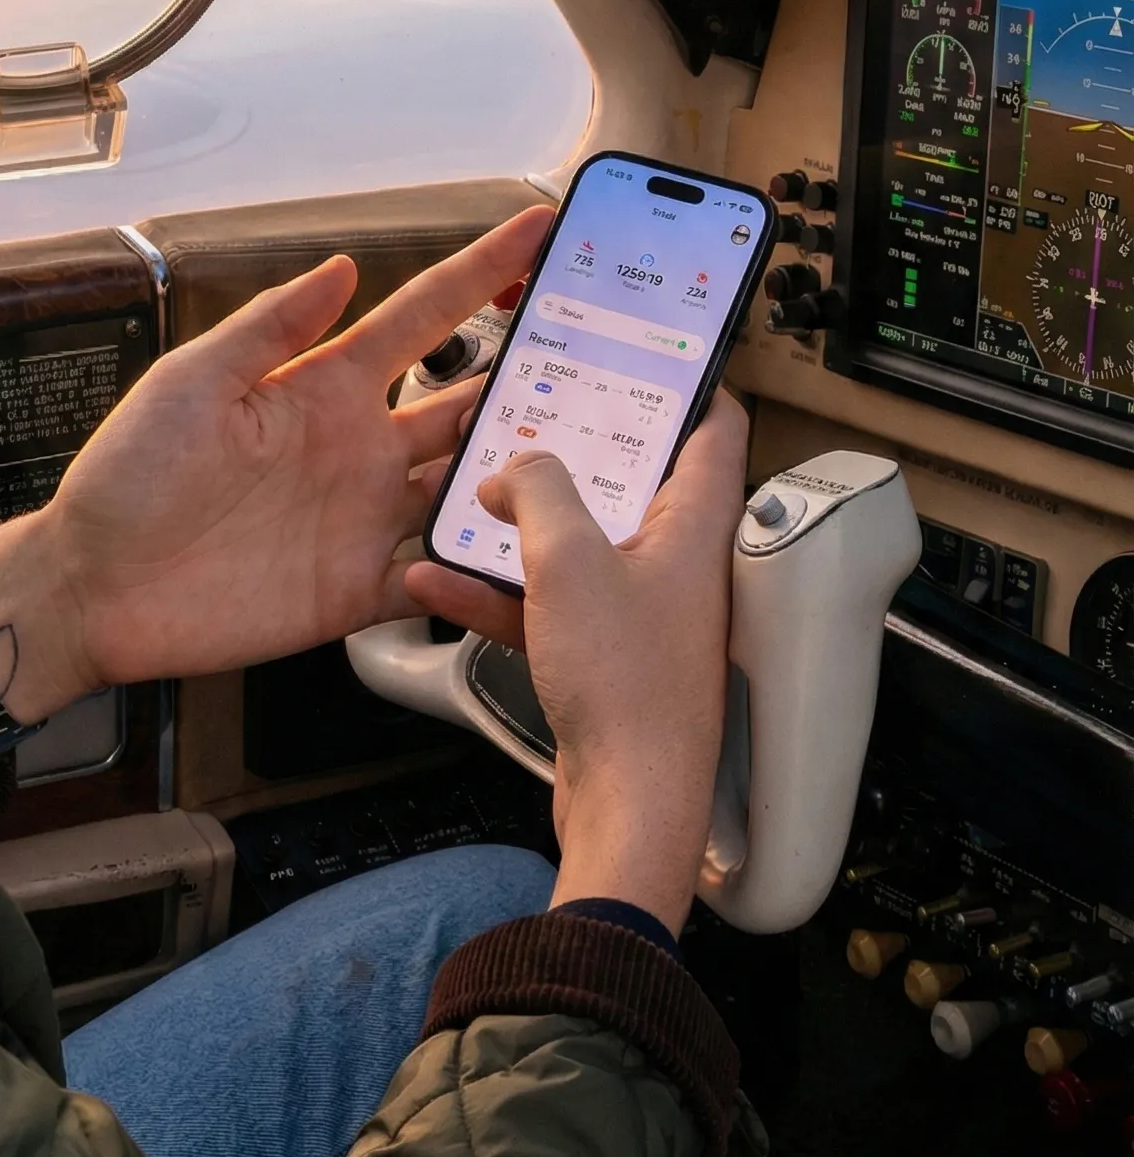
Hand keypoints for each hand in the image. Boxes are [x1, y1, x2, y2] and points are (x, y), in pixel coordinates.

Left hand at [0, 205, 550, 729]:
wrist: (94, 588)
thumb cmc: (127, 478)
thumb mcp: (192, 382)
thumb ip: (272, 327)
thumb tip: (341, 265)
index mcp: (323, 387)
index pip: (424, 317)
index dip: (482, 271)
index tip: (539, 231)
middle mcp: (357, 447)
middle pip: (468, 401)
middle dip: (534, 375)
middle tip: (609, 356)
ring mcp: (362, 517)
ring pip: (468, 485)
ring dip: (523, 471)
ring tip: (593, 455)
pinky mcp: (355, 588)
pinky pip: (435, 574)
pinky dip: (478, 566)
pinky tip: (526, 558)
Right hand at [405, 390, 747, 934]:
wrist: (629, 804)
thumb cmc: (628, 689)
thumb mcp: (568, 561)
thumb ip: (538, 490)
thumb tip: (517, 464)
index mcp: (694, 523)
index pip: (714, 425)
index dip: (682, 381)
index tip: (637, 352)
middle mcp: (678, 562)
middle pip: (629, 480)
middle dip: (567, 450)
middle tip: (521, 416)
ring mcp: (642, 611)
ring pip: (578, 542)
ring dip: (518, 524)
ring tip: (461, 498)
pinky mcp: (606, 657)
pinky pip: (549, 602)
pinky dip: (500, 590)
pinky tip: (442, 582)